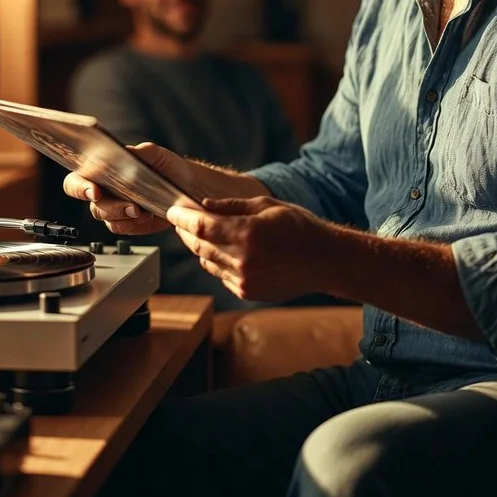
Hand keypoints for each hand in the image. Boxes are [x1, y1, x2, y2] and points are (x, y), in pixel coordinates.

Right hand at [62, 141, 203, 234]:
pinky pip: (120, 228)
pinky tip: (147, 215)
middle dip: (110, 206)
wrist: (187, 187)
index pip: (78, 178)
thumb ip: (144, 151)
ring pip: (105, 217)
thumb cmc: (168, 168)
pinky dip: (133, 224)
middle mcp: (104, 189)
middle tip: (130, 206)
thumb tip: (129, 150)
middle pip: (91, 203)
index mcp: (104, 168)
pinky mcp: (125, 222)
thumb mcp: (159, 155)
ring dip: (124, 215)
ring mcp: (114, 207)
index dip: (80, 186)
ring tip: (143, 210)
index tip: (93, 191)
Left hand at [167, 195, 336, 301]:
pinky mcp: (246, 291)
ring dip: (199, 247)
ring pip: (206, 261)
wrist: (324, 260)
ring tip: (200, 232)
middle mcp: (242, 259)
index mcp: (247, 233)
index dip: (182, 217)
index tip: (172, 210)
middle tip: (179, 220)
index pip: (202, 226)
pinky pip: (220, 274)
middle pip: (199, 245)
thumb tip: (204, 205)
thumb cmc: (298, 226)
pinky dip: (215, 261)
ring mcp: (243, 279)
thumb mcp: (266, 205)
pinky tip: (221, 250)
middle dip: (186, 231)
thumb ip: (231, 206)